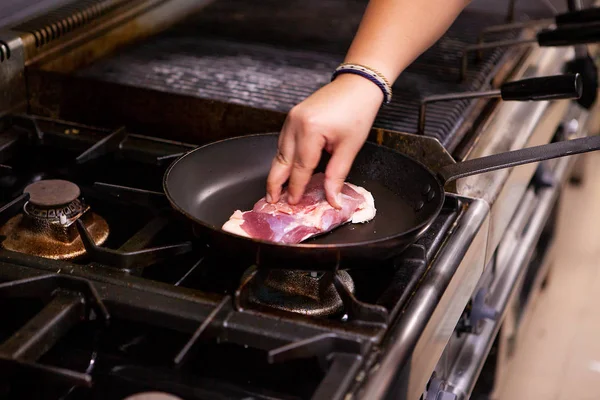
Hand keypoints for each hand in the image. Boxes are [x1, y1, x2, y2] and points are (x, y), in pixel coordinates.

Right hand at [266, 73, 383, 207]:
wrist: (357, 84)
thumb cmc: (358, 112)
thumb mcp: (350, 147)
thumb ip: (337, 175)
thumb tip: (332, 198)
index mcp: (310, 130)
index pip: (300, 168)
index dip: (296, 188)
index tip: (293, 203)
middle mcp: (295, 124)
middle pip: (281, 161)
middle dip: (274, 183)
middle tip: (271, 201)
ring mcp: (291, 118)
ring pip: (279, 151)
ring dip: (277, 171)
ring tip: (275, 190)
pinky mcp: (293, 116)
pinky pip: (284, 141)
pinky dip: (283, 157)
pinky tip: (284, 168)